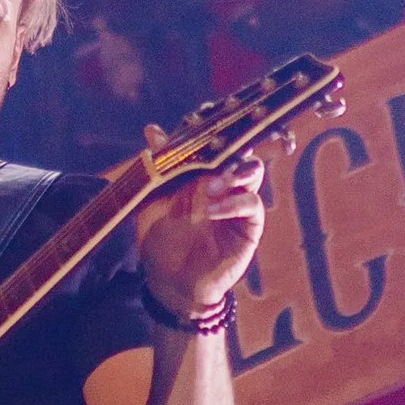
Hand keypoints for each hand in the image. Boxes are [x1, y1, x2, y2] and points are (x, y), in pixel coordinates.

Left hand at [137, 142, 266, 319]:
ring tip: (213, 185)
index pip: (214, 144)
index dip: (212, 131)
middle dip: (229, 148)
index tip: (201, 122)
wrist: (171, 282)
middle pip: (239, 150)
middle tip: (211, 157)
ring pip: (253, 172)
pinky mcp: (248, 226)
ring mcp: (237, 202)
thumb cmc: (160, 241)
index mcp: (200, 173)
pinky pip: (252, 205)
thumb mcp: (152, 201)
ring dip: (236, 172)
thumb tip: (153, 131)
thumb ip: (156, 168)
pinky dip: (235, 203)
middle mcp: (222, 183)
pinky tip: (214, 210)